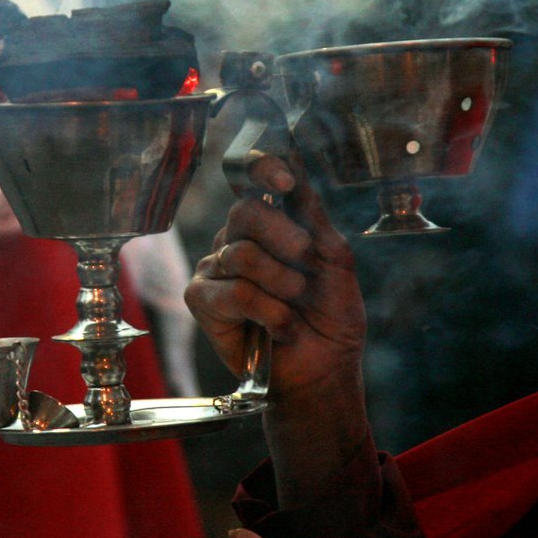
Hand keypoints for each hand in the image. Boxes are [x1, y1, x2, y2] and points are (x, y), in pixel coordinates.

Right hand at [185, 154, 365, 403]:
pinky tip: (278, 328)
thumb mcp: (336, 263)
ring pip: (242, 256)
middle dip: (284, 237)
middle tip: (306, 261)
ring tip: (295, 304)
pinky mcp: (201, 300)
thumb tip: (297, 178)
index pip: (253, 181)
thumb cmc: (331, 318)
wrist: (324, 368)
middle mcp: (236, 239)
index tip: (284, 180)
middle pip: (245, 212)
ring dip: (282, 284)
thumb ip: (315, 222)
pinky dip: (268, 312)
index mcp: (269, 224)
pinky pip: (235, 292)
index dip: (262, 169)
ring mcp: (215, 268)